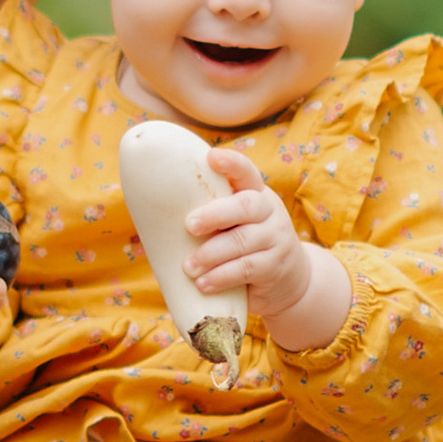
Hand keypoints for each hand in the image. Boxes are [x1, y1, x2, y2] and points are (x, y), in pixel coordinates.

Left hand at [185, 149, 350, 352]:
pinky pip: (247, 268)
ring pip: (243, 241)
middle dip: (215, 214)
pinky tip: (203, 284)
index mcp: (256, 193)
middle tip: (189, 225)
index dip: (231, 163)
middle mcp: (270, 211)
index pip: (246, 172)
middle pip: (246, 205)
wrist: (289, 279)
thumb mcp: (235, 224)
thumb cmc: (245, 245)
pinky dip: (221, 276)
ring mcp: (276, 238)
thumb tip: (153, 216)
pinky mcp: (275, 266)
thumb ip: (211, 215)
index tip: (211, 157)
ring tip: (188, 267)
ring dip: (211, 254)